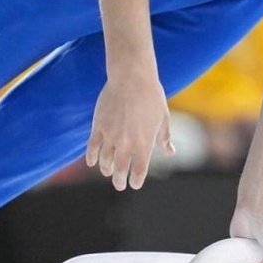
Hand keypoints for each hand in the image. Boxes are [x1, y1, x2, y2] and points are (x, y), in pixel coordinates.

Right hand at [86, 72, 173, 190]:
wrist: (132, 78)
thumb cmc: (151, 96)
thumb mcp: (163, 118)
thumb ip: (164, 138)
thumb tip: (170, 152)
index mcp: (144, 144)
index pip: (139, 171)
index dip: (136, 181)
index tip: (134, 184)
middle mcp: (127, 143)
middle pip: (120, 170)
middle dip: (119, 180)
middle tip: (119, 184)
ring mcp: (111, 136)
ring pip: (105, 160)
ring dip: (106, 169)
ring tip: (107, 171)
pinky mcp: (99, 126)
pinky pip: (92, 147)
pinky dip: (91, 157)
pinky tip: (92, 161)